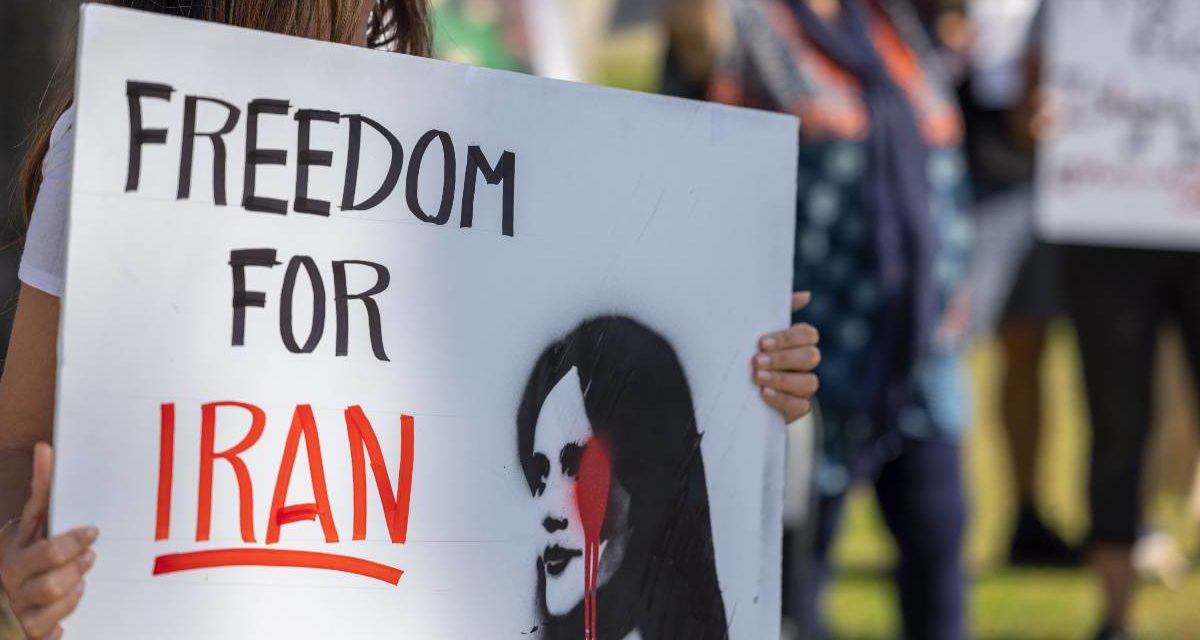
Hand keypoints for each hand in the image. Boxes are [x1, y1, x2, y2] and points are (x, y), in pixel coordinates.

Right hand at [0, 443, 96, 639]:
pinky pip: (54, 633)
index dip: (74, 543)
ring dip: (74, 591)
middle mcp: (12, 587)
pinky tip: (64, 607)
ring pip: (59, 606)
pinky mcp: (29, 634)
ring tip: (79, 578)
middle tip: (89, 556)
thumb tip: (45, 449)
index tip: (92, 532)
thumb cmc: (19, 555)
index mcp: (12, 557)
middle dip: (78, 566)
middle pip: (56, 581)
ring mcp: (19, 612)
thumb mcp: (27, 524)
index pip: (49, 552)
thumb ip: (41, 492)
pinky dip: (62, 622)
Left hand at [754, 292, 820, 421]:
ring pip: (809, 382)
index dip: (787, 338)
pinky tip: (764, 394)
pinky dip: (783, 399)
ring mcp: (803, 387)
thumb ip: (775, 310)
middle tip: (756, 360)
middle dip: (783, 359)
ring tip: (757, 378)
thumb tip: (807, 295)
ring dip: (782, 379)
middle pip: (811, 357)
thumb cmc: (745, 353)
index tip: (762, 342)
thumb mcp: (753, 331)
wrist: (731, 390)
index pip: (807, 334)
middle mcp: (804, 364)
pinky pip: (801, 406)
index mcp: (797, 342)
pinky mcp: (796, 409)